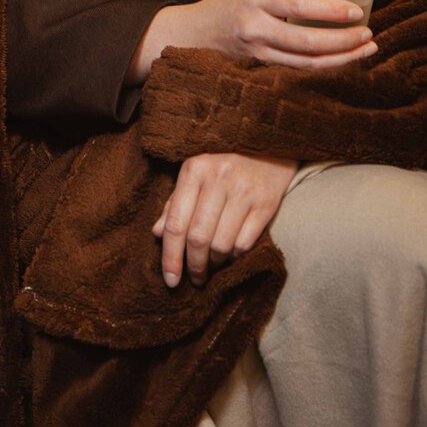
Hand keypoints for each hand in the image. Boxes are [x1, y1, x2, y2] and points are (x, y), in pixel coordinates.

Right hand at [129, 0, 377, 84]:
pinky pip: (299, 70)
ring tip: (366, 49)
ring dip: (342, 58)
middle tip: (369, 34)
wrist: (194, 34)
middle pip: (307, 42)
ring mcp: (258, 53)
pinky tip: (345, 59)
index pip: (298, 5)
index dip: (330, 10)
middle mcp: (256, 29)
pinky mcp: (262, 68)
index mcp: (255, 0)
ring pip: (307, 63)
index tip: (357, 11)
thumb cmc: (229, 4)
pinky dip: (326, 65)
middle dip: (343, 41)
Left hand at [153, 150, 296, 286]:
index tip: (170, 280)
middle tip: (195, 278)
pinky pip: (245, 243)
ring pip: (221, 244)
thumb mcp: (197, 175)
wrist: (269, 147)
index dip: (170, 257)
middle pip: (198, 238)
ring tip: (213, 262)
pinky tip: (231, 252)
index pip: (176, 223)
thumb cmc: (225, 165)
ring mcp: (244, 191)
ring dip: (215, 262)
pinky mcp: (266, 203)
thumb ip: (176, 203)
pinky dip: (235, 255)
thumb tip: (157, 233)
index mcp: (195, 170)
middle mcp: (218, 179)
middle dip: (194, 265)